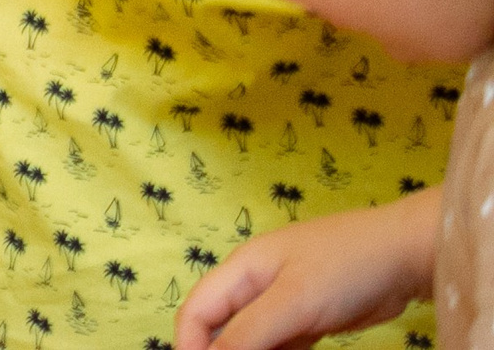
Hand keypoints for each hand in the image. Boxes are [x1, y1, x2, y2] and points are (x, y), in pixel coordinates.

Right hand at [174, 194, 437, 349]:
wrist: (405, 255)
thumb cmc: (345, 268)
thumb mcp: (294, 301)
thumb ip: (249, 332)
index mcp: (240, 270)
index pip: (196, 312)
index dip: (190, 346)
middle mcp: (255, 286)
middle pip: (221, 328)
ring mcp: (284, 302)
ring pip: (252, 339)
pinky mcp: (310, 318)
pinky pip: (281, 344)